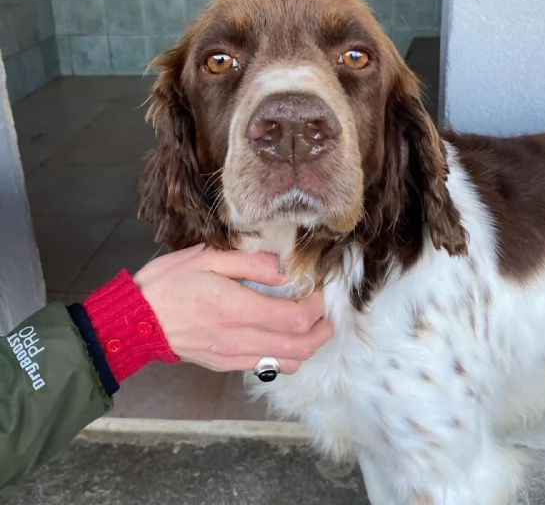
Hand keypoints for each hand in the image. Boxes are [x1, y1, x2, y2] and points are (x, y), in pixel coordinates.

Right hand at [133, 245, 332, 373]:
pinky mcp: (225, 365)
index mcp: (237, 308)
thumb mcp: (206, 258)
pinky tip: (283, 339)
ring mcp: (233, 356)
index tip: (321, 291)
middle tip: (328, 313)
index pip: (295, 317)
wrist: (135, 321)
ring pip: (287, 362)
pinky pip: (266, 368)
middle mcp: (240, 338)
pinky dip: (285, 356)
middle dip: (322, 330)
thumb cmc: (168, 283)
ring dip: (308, 346)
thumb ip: (248, 263)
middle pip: (300, 346)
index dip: (318, 307)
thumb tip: (282, 270)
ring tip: (312, 327)